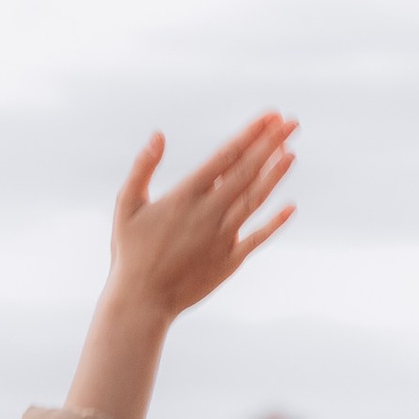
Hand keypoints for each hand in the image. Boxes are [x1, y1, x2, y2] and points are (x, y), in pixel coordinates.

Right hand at [65, 115, 296, 418]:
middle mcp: (209, 212)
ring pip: (255, 200)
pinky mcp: (229, 260)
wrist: (141, 301)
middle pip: (247, 172)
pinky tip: (291, 207)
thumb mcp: (126, 204)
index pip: (226, 156)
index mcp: (186, 195)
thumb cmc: (130, 252)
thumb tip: (158, 135)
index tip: (269, 117)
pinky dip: (274, 223)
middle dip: (271, 144)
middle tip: (291, 122)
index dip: (250, 134)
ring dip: (275, 175)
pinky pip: (257, 238)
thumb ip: (142, 168)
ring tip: (292, 152)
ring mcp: (222, 237)